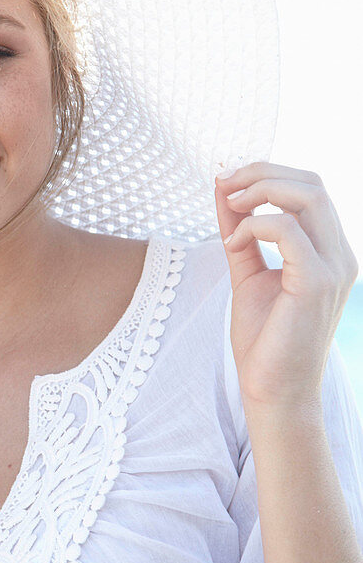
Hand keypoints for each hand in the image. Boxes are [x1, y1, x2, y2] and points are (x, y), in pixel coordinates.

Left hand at [215, 162, 358, 408]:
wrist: (273, 391)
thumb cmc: (264, 339)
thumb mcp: (247, 273)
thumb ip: (240, 233)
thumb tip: (223, 191)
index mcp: (329, 251)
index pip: (310, 188)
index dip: (267, 173)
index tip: (226, 179)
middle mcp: (340, 255)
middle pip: (312, 183)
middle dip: (261, 171)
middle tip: (223, 182)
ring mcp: (334, 268)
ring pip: (308, 196)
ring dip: (260, 189)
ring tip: (228, 203)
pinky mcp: (316, 283)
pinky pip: (288, 230)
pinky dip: (255, 225)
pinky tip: (233, 242)